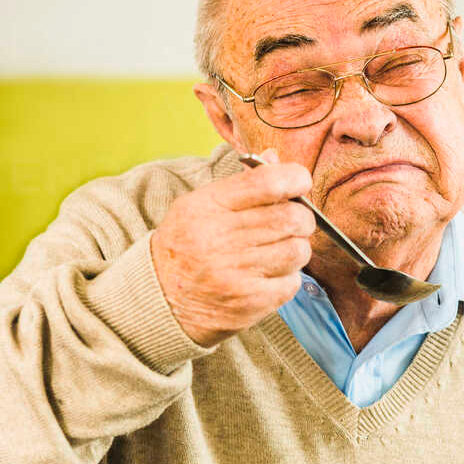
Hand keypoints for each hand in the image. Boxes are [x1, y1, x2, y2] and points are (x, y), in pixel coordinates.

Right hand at [150, 150, 314, 346]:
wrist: (162, 299)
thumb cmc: (187, 246)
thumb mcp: (201, 206)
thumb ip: (242, 184)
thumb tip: (278, 161)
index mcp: (207, 207)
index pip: (267, 182)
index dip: (295, 178)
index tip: (300, 182)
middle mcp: (219, 239)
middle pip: (291, 217)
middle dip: (302, 218)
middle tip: (294, 223)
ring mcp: (235, 273)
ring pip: (297, 250)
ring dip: (296, 249)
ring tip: (279, 251)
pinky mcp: (249, 301)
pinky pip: (292, 282)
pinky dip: (287, 278)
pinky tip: (269, 276)